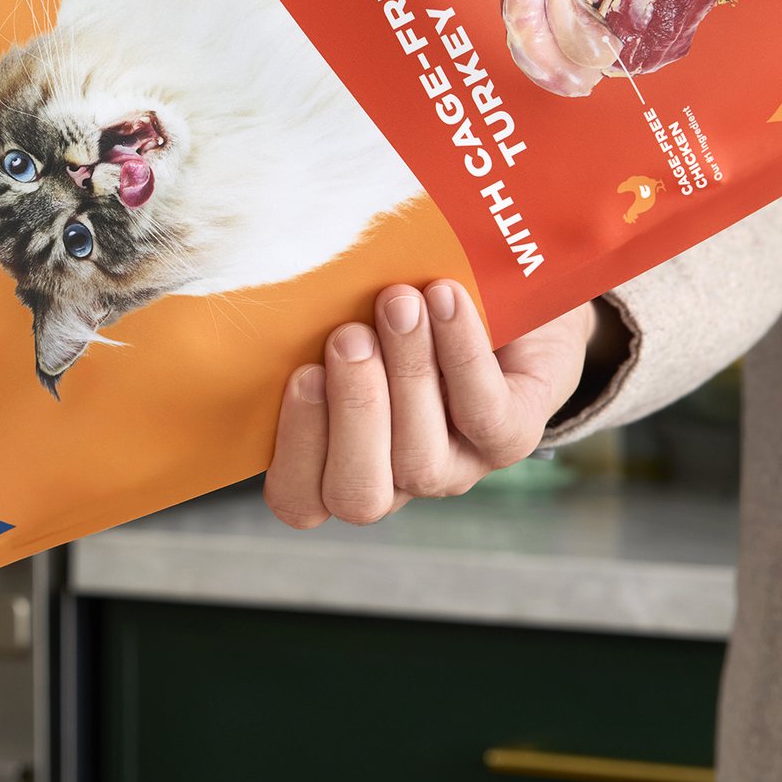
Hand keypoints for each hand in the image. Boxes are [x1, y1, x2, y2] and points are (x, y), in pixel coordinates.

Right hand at [262, 283, 599, 528]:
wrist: (507, 292)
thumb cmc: (404, 309)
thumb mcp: (345, 316)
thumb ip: (307, 322)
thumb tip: (271, 281)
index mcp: (336, 460)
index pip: (299, 500)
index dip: (294, 449)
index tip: (303, 372)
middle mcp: (394, 478)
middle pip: (357, 496)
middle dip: (351, 414)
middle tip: (349, 337)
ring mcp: (455, 468)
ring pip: (418, 460)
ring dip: (406, 374)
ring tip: (400, 301)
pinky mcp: (510, 438)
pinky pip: (482, 414)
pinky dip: (460, 353)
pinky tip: (445, 299)